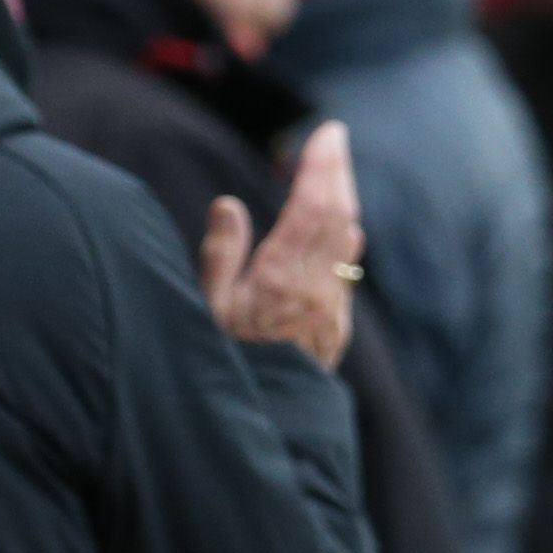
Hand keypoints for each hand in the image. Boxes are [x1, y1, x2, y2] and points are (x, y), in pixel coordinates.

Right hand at [198, 120, 361, 370]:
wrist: (266, 419)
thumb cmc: (226, 364)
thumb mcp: (206, 312)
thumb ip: (221, 255)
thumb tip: (229, 204)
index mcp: (282, 279)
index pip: (312, 208)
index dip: (321, 167)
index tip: (327, 133)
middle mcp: (316, 288)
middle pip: (337, 215)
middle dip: (337, 171)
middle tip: (335, 136)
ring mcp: (331, 307)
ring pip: (346, 239)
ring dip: (343, 198)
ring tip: (336, 168)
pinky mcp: (334, 325)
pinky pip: (344, 265)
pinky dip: (343, 232)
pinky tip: (341, 224)